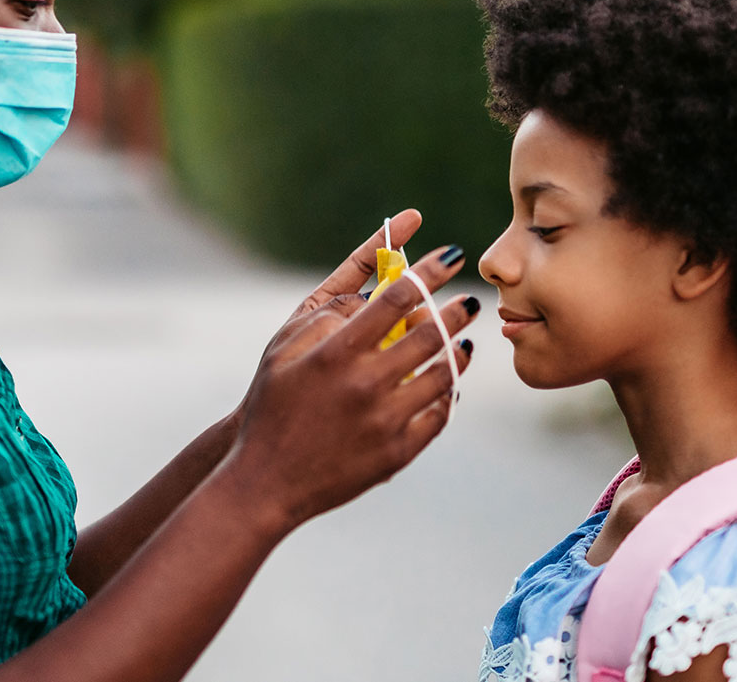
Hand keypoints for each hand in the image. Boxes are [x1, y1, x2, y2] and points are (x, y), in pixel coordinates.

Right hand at [222, 233, 480, 530]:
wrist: (266, 481)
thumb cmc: (270, 409)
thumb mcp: (281, 353)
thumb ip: (324, 317)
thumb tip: (370, 296)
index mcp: (337, 353)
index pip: (398, 298)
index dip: (429, 272)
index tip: (450, 256)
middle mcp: (366, 384)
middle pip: (430, 333)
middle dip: (457, 309)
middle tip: (470, 300)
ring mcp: (386, 421)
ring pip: (444, 375)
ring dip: (459, 353)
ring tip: (464, 342)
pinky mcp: (398, 452)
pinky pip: (439, 416)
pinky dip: (448, 395)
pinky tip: (448, 384)